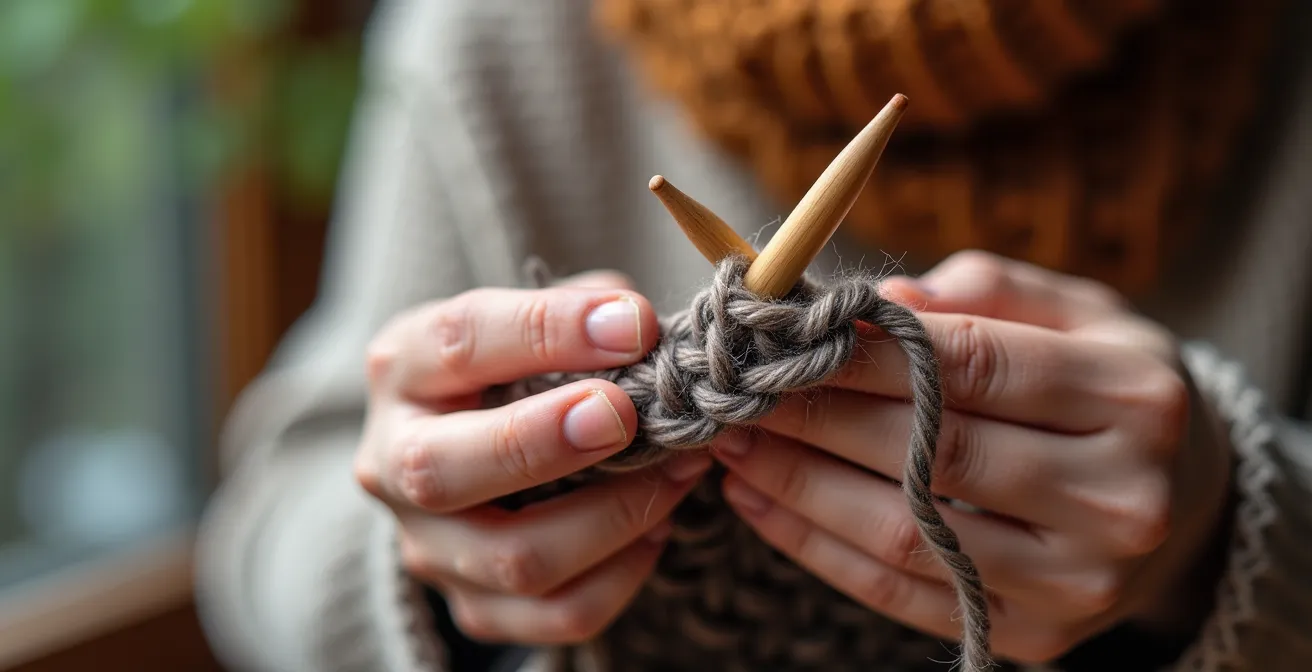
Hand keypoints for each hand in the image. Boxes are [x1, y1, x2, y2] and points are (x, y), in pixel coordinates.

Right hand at [354, 271, 712, 645]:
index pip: (459, 343)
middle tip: (623, 415)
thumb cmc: (516, 367)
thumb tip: (638, 321)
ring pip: (514, 559)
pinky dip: (622, 575)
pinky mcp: (473, 607)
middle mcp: (393, 462)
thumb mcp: (533, 316)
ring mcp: (428, 546)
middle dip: (542, 442)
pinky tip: (658, 526)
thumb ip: (584, 309)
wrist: (475, 449)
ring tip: (678, 470)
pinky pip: (556, 614)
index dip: (547, 330)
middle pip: (443, 471)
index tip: (632, 324)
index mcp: (403, 369)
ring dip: (612, 515)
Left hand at [711, 251, 1231, 663]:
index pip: (973, 366)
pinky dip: (815, 547)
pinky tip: (759, 502)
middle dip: (814, 417)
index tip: (785, 336)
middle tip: (737, 388)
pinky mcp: (1034, 633)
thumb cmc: (1110, 392)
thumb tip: (880, 300)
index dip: (865, 352)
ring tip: (730, 443)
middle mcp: (1118, 498)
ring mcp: (1079, 580)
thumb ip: (988, 291)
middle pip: (930, 450)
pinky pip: (900, 591)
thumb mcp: (1080, 314)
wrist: (1184, 504)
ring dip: (798, 485)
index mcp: (1132, 398)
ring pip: (904, 531)